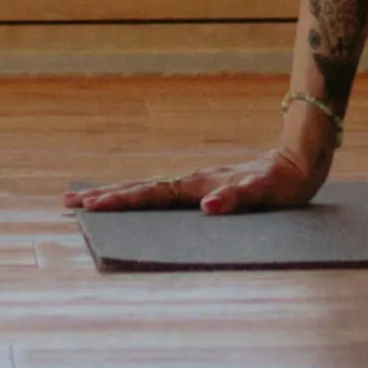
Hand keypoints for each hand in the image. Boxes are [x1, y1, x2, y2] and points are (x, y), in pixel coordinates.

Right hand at [83, 125, 336, 220]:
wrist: (299, 160)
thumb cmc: (284, 181)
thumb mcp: (266, 192)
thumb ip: (238, 197)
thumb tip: (208, 207)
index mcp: (198, 184)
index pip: (152, 194)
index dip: (121, 200)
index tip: (91, 205)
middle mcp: (192, 182)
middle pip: (140, 188)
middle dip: (105, 196)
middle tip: (68, 202)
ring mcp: (196, 183)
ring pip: (148, 189)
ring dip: (117, 194)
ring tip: (86, 199)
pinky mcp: (203, 187)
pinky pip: (163, 193)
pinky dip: (140, 196)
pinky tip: (133, 200)